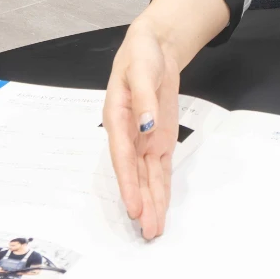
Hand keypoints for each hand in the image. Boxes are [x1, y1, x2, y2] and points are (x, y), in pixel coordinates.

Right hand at [103, 20, 180, 238]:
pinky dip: (161, 187)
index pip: (122, 157)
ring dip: (151, 202)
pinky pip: (159, 167)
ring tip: (153, 230)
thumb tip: (146, 126)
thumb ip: (145, 98)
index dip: (127, 184)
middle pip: (135, 174)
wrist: (154, 47)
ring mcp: (144, 139)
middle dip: (142, 203)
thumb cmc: (141, 55)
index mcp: (118, 117)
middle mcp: (129, 134)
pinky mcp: (158, 139)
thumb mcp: (143, 69)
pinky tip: (161, 207)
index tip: (132, 208)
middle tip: (147, 231)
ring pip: (147, 176)